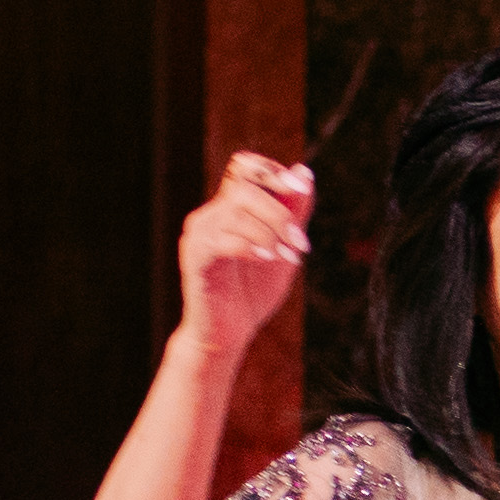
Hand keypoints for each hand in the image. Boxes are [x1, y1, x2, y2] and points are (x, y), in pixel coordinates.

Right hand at [175, 149, 315, 354]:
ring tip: (289, 256)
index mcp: (230, 207)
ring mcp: (199, 236)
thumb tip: (304, 171)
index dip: (271, 171)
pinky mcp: (195, 259)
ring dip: (271, 232)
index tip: (300, 192)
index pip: (244, 166)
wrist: (229, 333)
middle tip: (300, 242)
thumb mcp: (285, 246)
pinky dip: (251, 246)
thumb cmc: (253, 291)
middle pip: (244, 187)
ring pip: (236, 211)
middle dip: (279, 211)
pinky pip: (222, 240)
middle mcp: (211, 215)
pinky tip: (267, 259)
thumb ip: (295, 211)